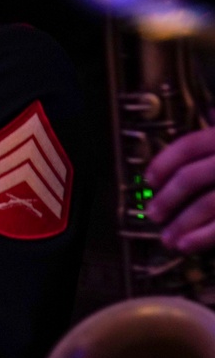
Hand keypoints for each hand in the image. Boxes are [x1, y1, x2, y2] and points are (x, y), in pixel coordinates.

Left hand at [146, 128, 214, 252]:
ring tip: (167, 239)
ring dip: (182, 223)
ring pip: (207, 203)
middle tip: (153, 214)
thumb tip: (209, 112)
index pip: (190, 146)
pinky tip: (186, 246)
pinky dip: (203, 237)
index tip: (149, 180)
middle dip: (167, 198)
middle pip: (191, 177)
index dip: (164, 163)